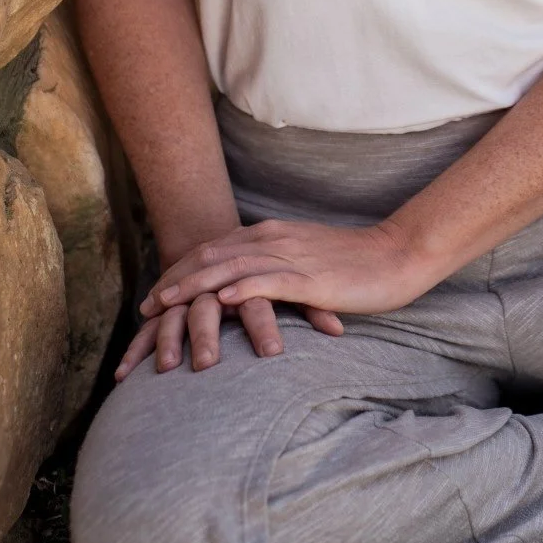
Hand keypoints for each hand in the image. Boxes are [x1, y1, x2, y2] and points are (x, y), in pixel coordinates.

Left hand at [139, 216, 430, 331]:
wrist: (396, 255)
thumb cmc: (354, 264)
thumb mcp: (304, 262)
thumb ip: (273, 269)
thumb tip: (243, 288)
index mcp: (272, 234)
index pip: (214, 250)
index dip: (181, 271)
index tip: (155, 295)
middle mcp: (275, 239)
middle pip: (212, 256)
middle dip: (176, 281)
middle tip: (146, 308)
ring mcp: (292, 257)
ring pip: (232, 268)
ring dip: (195, 287)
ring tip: (166, 305)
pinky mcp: (311, 279)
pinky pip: (270, 281)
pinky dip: (242, 288)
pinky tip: (222, 300)